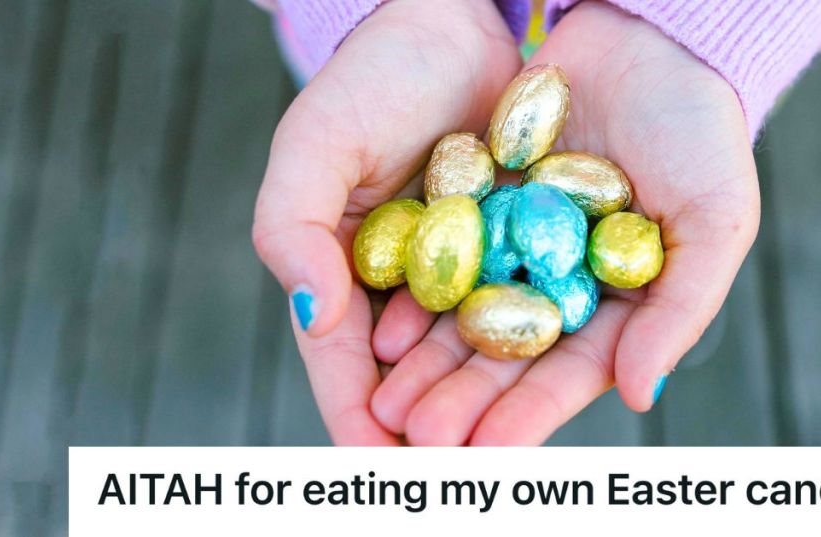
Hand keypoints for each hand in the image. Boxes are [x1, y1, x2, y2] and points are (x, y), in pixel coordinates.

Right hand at [252, 0, 521, 444]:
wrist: (454, 21)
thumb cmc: (372, 77)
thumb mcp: (312, 146)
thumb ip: (292, 230)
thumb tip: (313, 314)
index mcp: (342, 265)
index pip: (340, 356)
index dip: (352, 412)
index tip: (373, 462)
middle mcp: (402, 280)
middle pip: (407, 372)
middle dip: (420, 425)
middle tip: (441, 469)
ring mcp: (460, 267)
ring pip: (463, 352)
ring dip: (472, 403)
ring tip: (486, 448)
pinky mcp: (512, 245)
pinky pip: (515, 306)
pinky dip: (516, 347)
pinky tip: (527, 382)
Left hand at [370, 1, 758, 444]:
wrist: (648, 35)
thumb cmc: (701, 129)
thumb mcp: (714, 218)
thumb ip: (681, 310)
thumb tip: (640, 396)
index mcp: (621, 302)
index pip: (574, 370)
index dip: (532, 412)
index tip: (489, 453)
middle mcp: (562, 282)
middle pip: (509, 354)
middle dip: (466, 402)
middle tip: (423, 441)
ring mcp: (517, 246)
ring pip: (466, 316)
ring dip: (430, 365)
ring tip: (391, 406)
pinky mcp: (481, 206)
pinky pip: (444, 257)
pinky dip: (417, 296)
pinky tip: (386, 333)